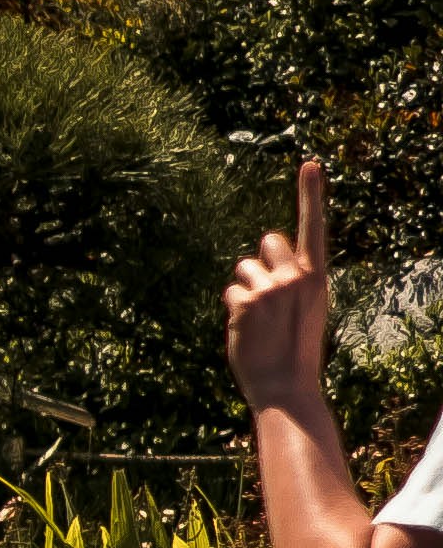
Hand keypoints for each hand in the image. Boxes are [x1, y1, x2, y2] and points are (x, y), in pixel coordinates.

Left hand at [233, 153, 337, 412]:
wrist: (285, 384)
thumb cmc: (291, 349)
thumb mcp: (301, 309)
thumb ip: (291, 280)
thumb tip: (268, 257)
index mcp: (317, 277)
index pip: (314, 228)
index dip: (310, 194)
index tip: (309, 163)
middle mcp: (297, 276)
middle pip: (269, 239)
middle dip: (263, 259)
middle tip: (268, 294)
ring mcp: (271, 288)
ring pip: (243, 267)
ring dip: (244, 287)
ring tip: (258, 318)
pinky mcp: (246, 301)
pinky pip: (230, 292)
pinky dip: (233, 308)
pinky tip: (247, 328)